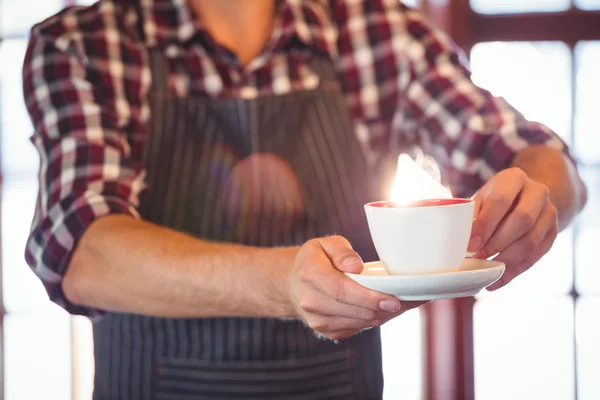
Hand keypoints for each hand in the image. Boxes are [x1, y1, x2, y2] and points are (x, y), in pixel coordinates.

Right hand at [288, 236, 424, 339]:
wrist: (293, 283)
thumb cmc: (315, 259)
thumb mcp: (325, 243)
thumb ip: (341, 250)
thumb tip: (356, 267)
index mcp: (309, 273)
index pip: (341, 289)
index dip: (369, 297)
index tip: (393, 299)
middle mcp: (310, 300)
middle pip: (354, 309)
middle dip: (384, 307)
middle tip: (412, 300)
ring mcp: (318, 320)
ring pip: (360, 322)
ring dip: (384, 314)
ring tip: (405, 303)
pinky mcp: (327, 331)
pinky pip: (358, 328)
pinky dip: (376, 319)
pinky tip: (386, 308)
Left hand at [469, 168, 557, 289]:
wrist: (525, 197)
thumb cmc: (494, 200)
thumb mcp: (482, 199)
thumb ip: (471, 215)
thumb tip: (456, 242)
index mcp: (514, 178)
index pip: (501, 201)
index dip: (485, 224)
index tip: (471, 245)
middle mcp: (538, 192)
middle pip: (522, 220)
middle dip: (497, 243)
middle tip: (478, 258)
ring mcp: (549, 212)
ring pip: (531, 241)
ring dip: (507, 260)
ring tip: (487, 270)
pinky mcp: (553, 233)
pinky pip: (536, 256)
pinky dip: (515, 271)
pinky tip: (498, 281)